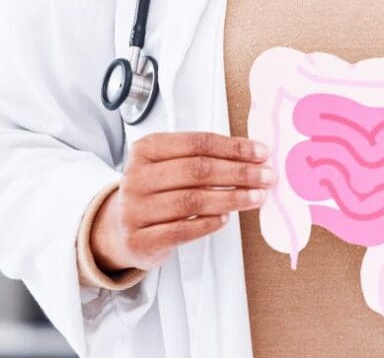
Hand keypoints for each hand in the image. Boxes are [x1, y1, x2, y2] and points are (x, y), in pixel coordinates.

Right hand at [90, 132, 274, 272]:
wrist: (117, 229)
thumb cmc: (154, 190)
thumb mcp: (169, 164)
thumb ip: (202, 156)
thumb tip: (252, 155)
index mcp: (147, 149)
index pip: (197, 142)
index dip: (233, 147)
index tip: (260, 153)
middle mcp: (137, 177)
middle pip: (197, 170)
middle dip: (238, 172)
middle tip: (266, 176)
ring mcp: (135, 210)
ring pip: (192, 201)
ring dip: (231, 198)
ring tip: (256, 197)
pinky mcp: (140, 240)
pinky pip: (182, 230)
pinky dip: (208, 223)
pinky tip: (227, 218)